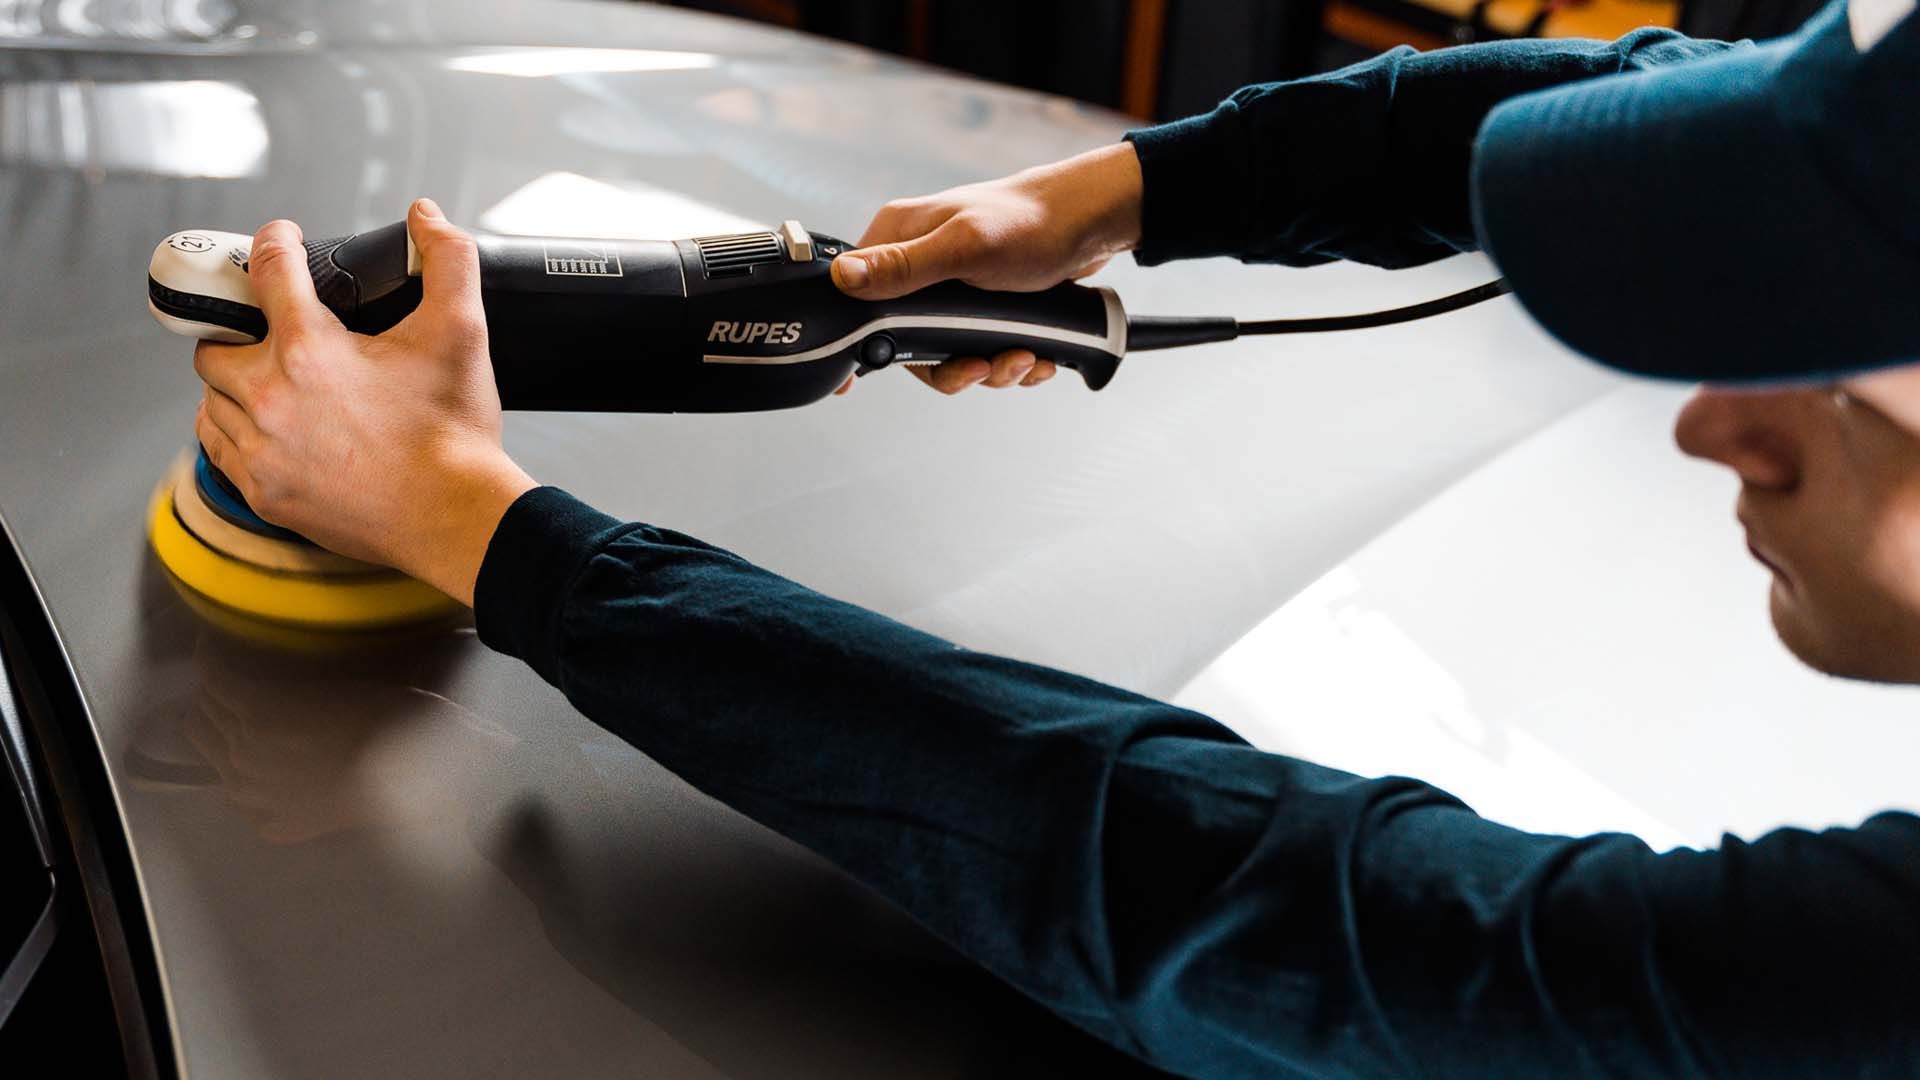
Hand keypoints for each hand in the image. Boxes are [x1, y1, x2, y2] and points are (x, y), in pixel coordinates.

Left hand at [192, 199, 535, 605]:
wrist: (456, 518)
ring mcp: (261, 451)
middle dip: (242, 330)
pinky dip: (234, 431)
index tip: (283, 239)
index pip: (266, 270)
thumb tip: (427, 217)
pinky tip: (267, 427)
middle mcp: (269, 397)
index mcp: (309, 349)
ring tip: (273, 381)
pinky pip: (218, 450)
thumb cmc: (454, 432)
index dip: (274, 242)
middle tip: (276, 329)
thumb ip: (448, 261)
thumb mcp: (461, 332)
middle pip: (215, 343)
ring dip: (232, 383)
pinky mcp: (264, 492)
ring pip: (210, 399)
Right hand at [829, 141, 1142, 394]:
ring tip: (1023, 359)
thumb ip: (904, 267)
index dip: (873, 342)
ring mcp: (950, 287)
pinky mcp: (982, 304)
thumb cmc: (1032, 223)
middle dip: (954, 366)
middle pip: (909, 340)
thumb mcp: (964, 248)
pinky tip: (1035, 356)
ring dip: (991, 369)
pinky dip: (1010, 362)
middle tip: (984, 367)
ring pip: (950, 352)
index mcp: (899, 237)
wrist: (1093, 224)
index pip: (861, 300)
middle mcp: (918, 261)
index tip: (886, 374)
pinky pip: (982, 349)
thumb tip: (843, 279)